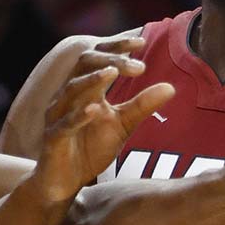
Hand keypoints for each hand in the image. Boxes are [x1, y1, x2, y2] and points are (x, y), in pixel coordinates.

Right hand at [33, 37, 174, 202]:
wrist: (65, 183)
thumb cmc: (90, 149)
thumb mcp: (122, 125)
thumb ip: (143, 105)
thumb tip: (171, 87)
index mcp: (85, 89)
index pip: (98, 56)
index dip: (117, 47)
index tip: (141, 42)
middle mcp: (68, 96)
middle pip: (84, 64)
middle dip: (111, 60)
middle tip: (138, 65)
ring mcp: (58, 116)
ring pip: (71, 89)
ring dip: (93, 80)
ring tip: (113, 72)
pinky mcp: (53, 138)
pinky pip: (64, 124)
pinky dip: (79, 115)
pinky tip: (95, 109)